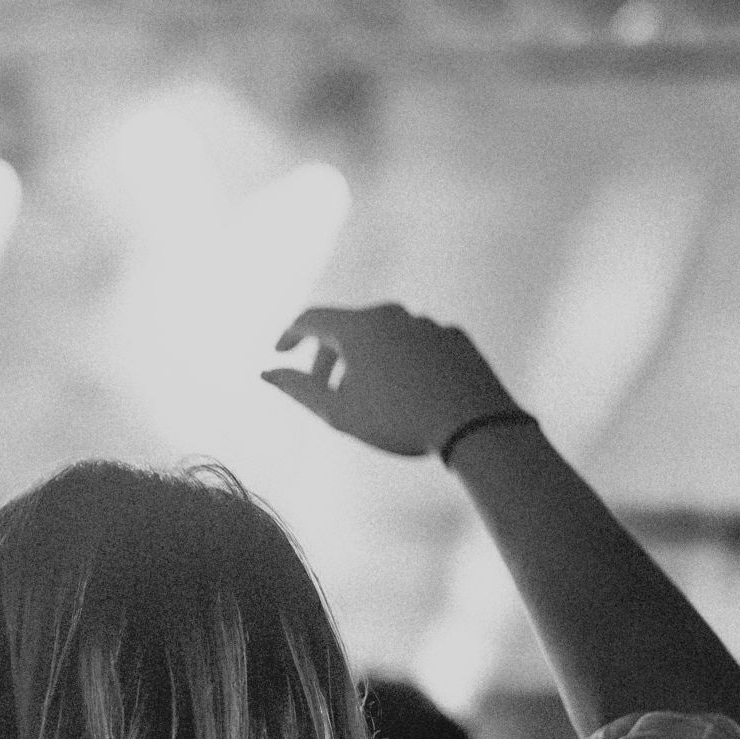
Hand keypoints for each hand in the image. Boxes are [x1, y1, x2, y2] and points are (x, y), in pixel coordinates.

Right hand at [261, 304, 521, 457]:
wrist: (474, 423)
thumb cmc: (398, 419)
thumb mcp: (337, 412)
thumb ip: (297, 389)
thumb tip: (266, 373)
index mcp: (358, 327)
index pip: (311, 318)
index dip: (290, 334)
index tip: (280, 351)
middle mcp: (392, 315)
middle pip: (348, 328)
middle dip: (328, 356)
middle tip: (323, 390)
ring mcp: (427, 324)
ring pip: (385, 335)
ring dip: (368, 359)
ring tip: (369, 394)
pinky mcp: (455, 338)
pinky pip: (418, 344)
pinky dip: (404, 361)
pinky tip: (408, 390)